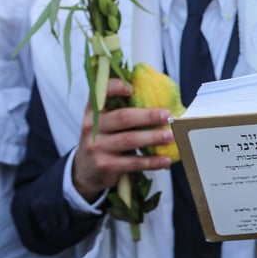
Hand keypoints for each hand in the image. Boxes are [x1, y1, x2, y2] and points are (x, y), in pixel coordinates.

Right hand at [70, 78, 174, 201]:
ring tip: (171, 136)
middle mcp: (92, 127)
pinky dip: (151, 162)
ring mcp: (96, 147)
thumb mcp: (105, 122)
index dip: (115, 87)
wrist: (85, 170)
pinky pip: (132, 162)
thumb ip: (122, 109)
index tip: (133, 88)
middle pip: (123, 117)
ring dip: (153, 138)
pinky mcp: (104, 165)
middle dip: (148, 116)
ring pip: (129, 140)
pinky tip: (165, 160)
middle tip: (167, 115)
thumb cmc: (104, 139)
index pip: (101, 93)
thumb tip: (159, 97)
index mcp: (94, 110)